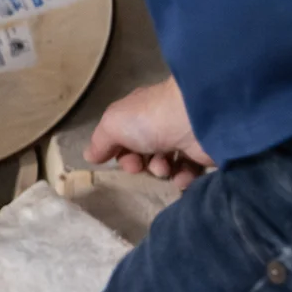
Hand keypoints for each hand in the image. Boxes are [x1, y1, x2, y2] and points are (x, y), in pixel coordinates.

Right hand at [85, 77, 213, 190]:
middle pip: (143, 153)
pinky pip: (188, 171)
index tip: (125, 162)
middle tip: (142, 166)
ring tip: (165, 168)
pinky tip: (181, 176)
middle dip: (140, 164)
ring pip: (165, 164)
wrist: (195, 120)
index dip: (120, 153)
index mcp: (138, 113)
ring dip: (161, 171)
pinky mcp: (201, 152)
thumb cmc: (148, 120)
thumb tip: (89, 156)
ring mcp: (181, 138)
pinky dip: (183, 178)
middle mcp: (160, 124)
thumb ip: (100, 142)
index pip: (124, 137)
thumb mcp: (112, 125)